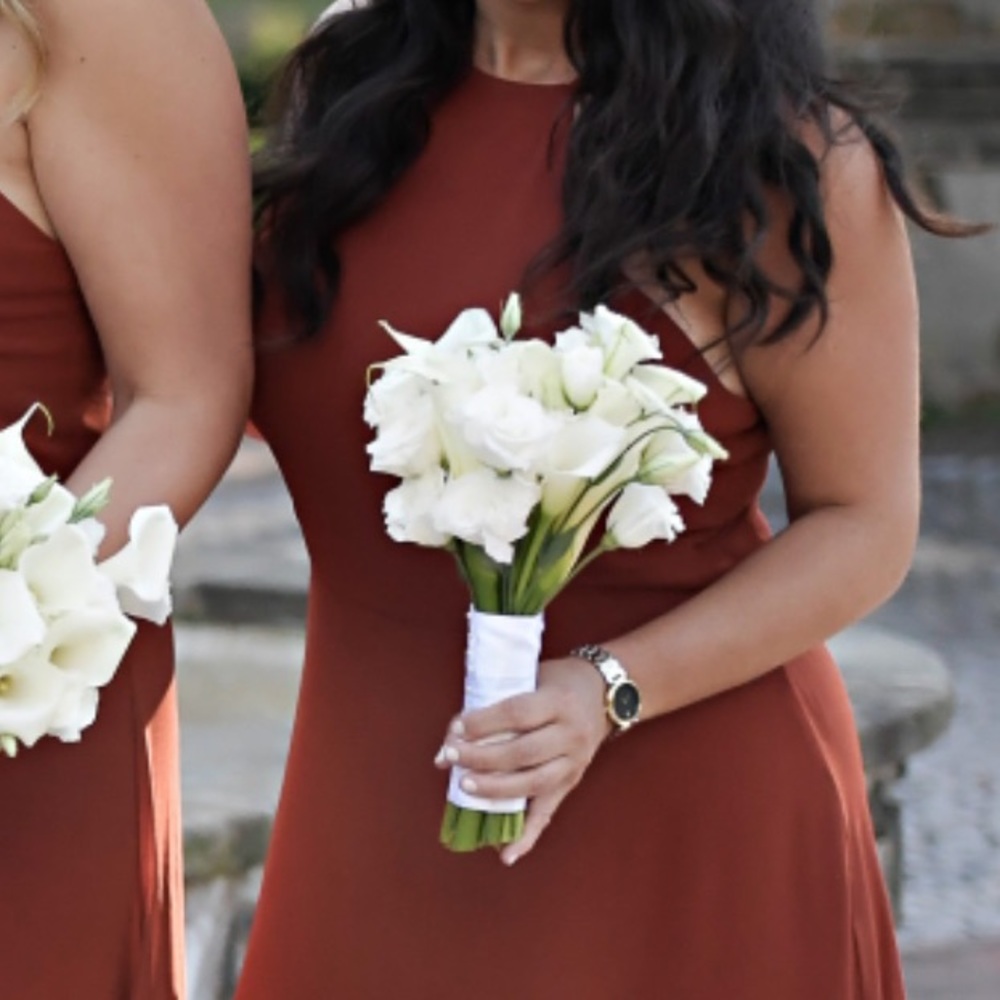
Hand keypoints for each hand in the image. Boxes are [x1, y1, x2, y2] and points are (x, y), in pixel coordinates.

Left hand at [434, 655, 609, 864]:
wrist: (605, 692)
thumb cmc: (557, 682)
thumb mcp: (532, 678)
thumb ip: (495, 706)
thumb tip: (449, 743)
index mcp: (558, 702)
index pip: (517, 714)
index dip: (484, 723)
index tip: (457, 728)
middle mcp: (571, 734)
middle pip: (523, 752)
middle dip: (483, 757)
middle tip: (451, 756)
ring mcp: (574, 762)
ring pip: (533, 783)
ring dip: (495, 790)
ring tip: (464, 787)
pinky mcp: (572, 782)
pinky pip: (548, 812)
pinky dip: (526, 836)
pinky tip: (505, 854)